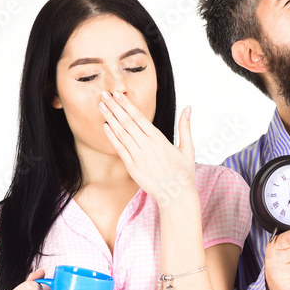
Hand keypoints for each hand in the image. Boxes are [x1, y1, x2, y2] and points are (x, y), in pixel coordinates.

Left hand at [100, 92, 195, 206]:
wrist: (177, 195)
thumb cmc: (183, 173)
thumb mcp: (188, 149)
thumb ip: (185, 127)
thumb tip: (188, 107)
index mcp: (159, 139)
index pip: (139, 117)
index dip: (126, 104)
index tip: (117, 94)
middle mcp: (147, 146)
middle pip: (127, 122)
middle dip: (114, 107)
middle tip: (103, 94)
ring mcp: (139, 157)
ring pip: (121, 134)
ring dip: (110, 118)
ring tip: (101, 106)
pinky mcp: (133, 168)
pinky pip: (120, 150)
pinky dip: (112, 137)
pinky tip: (105, 127)